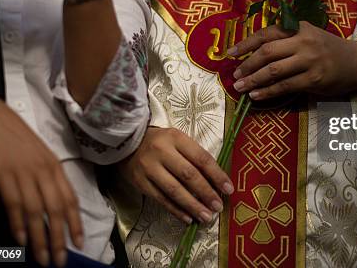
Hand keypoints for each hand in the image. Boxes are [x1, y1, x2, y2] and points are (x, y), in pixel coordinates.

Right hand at [0, 93, 82, 266]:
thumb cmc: (14, 136)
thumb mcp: (38, 156)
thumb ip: (46, 177)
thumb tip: (50, 204)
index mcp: (55, 166)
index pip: (70, 199)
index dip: (75, 223)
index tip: (79, 242)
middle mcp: (44, 171)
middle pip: (56, 210)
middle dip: (60, 238)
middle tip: (60, 260)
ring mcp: (25, 172)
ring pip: (37, 211)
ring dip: (40, 238)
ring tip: (42, 259)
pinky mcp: (4, 173)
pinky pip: (15, 203)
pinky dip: (19, 223)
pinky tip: (22, 239)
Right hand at [119, 127, 233, 224]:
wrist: (127, 142)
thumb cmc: (160, 142)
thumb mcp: (178, 140)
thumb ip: (194, 156)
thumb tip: (216, 181)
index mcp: (176, 138)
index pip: (201, 158)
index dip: (217, 175)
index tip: (229, 189)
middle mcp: (162, 152)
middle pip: (188, 175)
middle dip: (206, 193)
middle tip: (218, 207)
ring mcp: (149, 168)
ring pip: (174, 190)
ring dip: (192, 206)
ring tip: (206, 217)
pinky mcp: (140, 182)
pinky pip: (161, 199)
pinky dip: (176, 210)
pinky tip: (188, 218)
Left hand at [229, 21, 356, 99]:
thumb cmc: (328, 49)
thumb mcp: (308, 35)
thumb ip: (286, 39)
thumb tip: (254, 53)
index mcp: (299, 28)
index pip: (267, 33)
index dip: (246, 43)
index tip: (230, 53)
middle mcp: (303, 41)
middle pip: (267, 52)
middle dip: (247, 64)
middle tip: (235, 75)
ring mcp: (309, 60)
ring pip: (274, 70)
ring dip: (253, 80)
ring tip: (240, 87)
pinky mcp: (314, 79)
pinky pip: (285, 86)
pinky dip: (268, 92)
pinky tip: (256, 96)